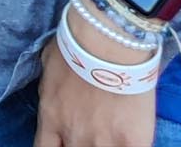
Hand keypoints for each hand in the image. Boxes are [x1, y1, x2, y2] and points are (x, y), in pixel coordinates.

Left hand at [34, 37, 155, 146]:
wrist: (106, 43)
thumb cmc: (75, 44)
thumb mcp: (48, 65)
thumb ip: (50, 89)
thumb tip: (53, 92)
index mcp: (51, 117)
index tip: (63, 141)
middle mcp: (74, 135)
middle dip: (80, 143)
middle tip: (89, 130)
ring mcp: (103, 142)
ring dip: (103, 144)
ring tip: (109, 130)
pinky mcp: (132, 143)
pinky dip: (129, 146)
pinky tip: (130, 139)